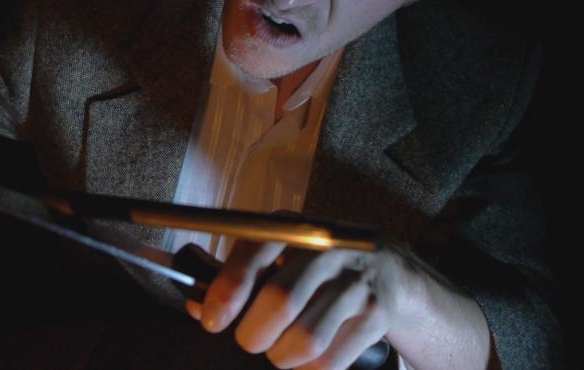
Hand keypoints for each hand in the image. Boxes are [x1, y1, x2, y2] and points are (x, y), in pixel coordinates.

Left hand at [185, 240, 417, 369]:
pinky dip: (308, 369)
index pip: (254, 254)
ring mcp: (355, 281)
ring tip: (279, 349)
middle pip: (280, 301)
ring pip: (305, 339)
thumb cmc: (314, 267)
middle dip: (253, 334)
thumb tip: (195, 308)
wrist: (388, 270)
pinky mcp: (376, 314)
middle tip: (249, 340)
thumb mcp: (279, 257)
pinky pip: (330, 361)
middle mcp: (326, 248)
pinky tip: (306, 356)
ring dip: (281, 356)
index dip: (227, 291)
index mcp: (293, 228)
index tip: (211, 321)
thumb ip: (237, 279)